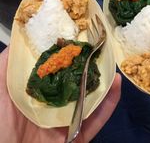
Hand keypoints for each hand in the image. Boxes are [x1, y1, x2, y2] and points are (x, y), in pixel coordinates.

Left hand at [0, 47, 120, 142]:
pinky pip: (97, 119)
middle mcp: (55, 104)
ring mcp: (68, 120)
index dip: (68, 54)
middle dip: (90, 65)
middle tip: (100, 48)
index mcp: (38, 92)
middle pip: (78, 82)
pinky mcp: (78, 136)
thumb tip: (21, 38)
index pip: (57, 69)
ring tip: (112, 63)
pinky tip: (116, 84)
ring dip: (104, 81)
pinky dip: (109, 103)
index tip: (79, 38)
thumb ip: (7, 65)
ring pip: (91, 98)